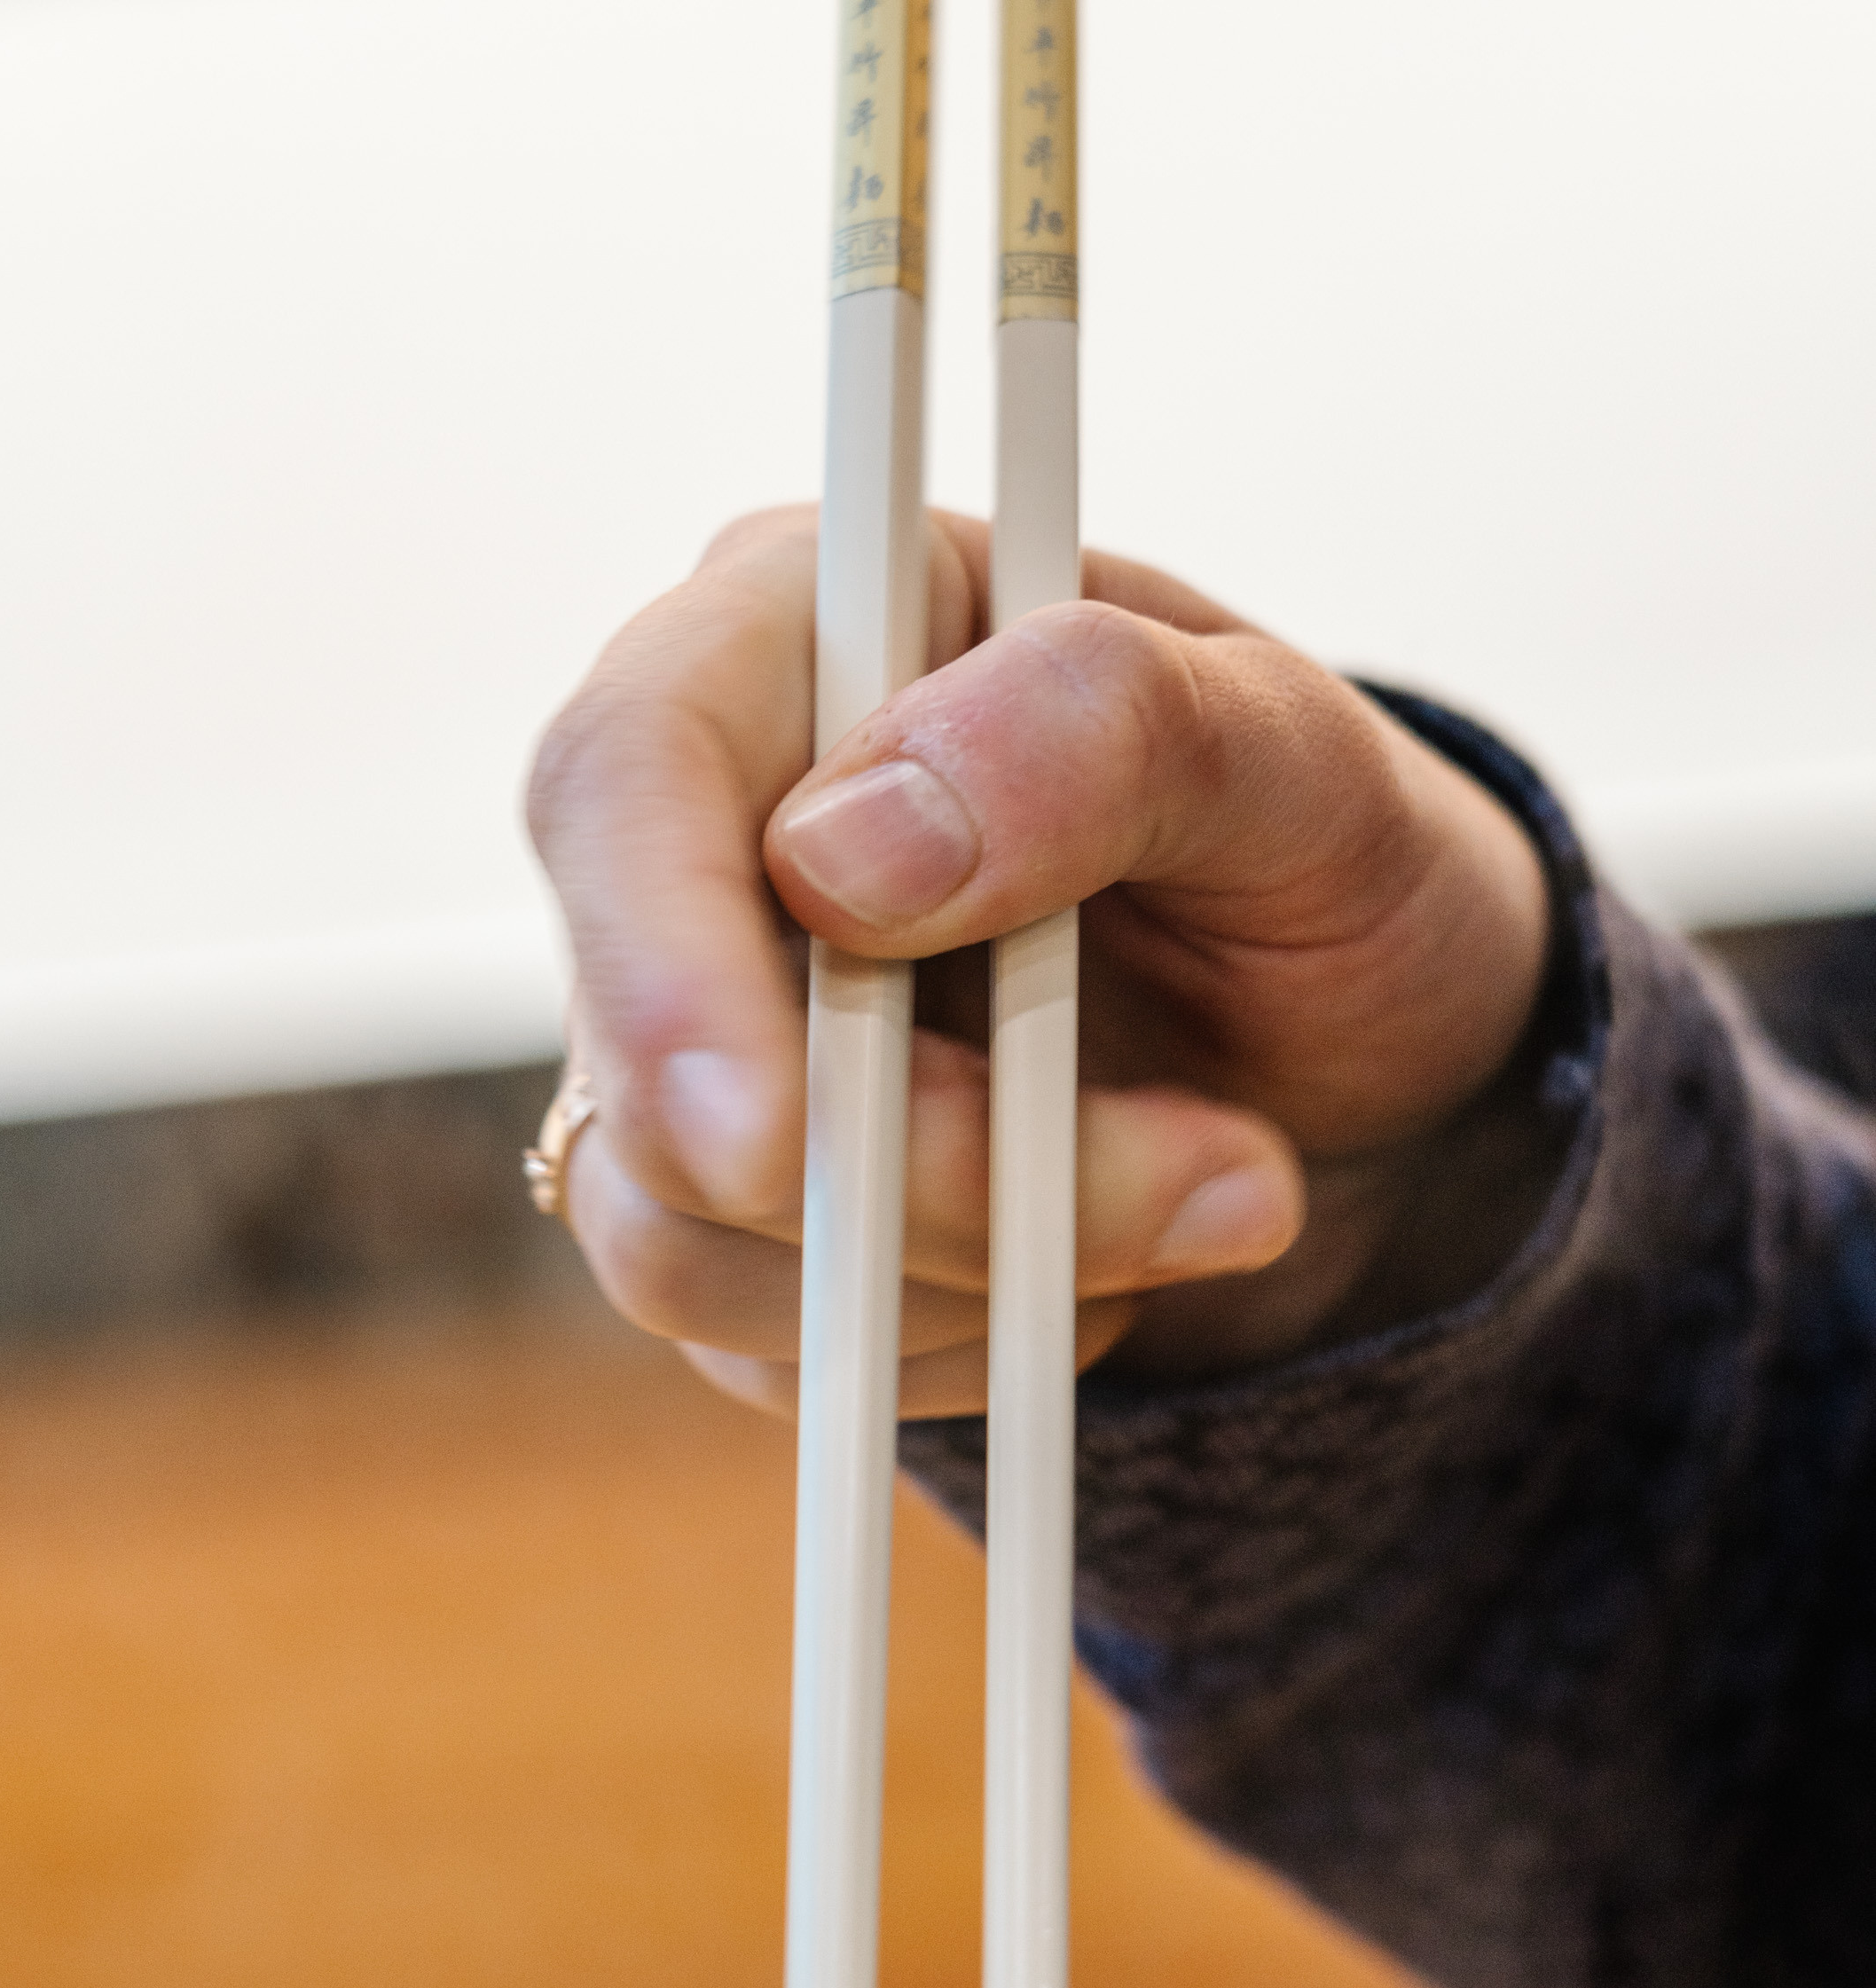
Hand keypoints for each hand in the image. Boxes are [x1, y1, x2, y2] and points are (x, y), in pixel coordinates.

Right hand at [527, 507, 1554, 1416]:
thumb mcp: (1305, 761)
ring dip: (968, 1272)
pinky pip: (755, 1348)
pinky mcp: (723, 1214)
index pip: (622, 777)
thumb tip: (840, 856)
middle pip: (654, 1069)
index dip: (660, 970)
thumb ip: (1104, 731)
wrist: (1364, 1061)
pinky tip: (1097, 1263)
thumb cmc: (1328, 865)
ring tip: (1207, 1197)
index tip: (772, 1140)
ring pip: (679, 1243)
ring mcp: (694, 1040)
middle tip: (1216, 1181)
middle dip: (923, 1176)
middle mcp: (702, 838)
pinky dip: (953, 1343)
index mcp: (801, 639)